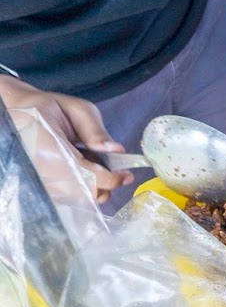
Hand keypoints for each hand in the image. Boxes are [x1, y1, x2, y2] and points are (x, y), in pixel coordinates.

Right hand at [0, 76, 130, 203]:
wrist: (17, 112)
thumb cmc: (48, 108)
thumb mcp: (75, 108)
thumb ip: (95, 129)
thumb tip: (116, 150)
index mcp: (50, 147)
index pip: (87, 176)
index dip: (111, 179)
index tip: (126, 175)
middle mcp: (43, 170)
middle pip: (85, 193)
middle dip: (106, 184)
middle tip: (115, 172)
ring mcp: (41, 181)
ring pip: (79, 198)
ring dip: (96, 187)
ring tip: (94, 166)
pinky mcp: (43, 187)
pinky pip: (70, 197)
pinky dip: (84, 188)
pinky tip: (82, 171)